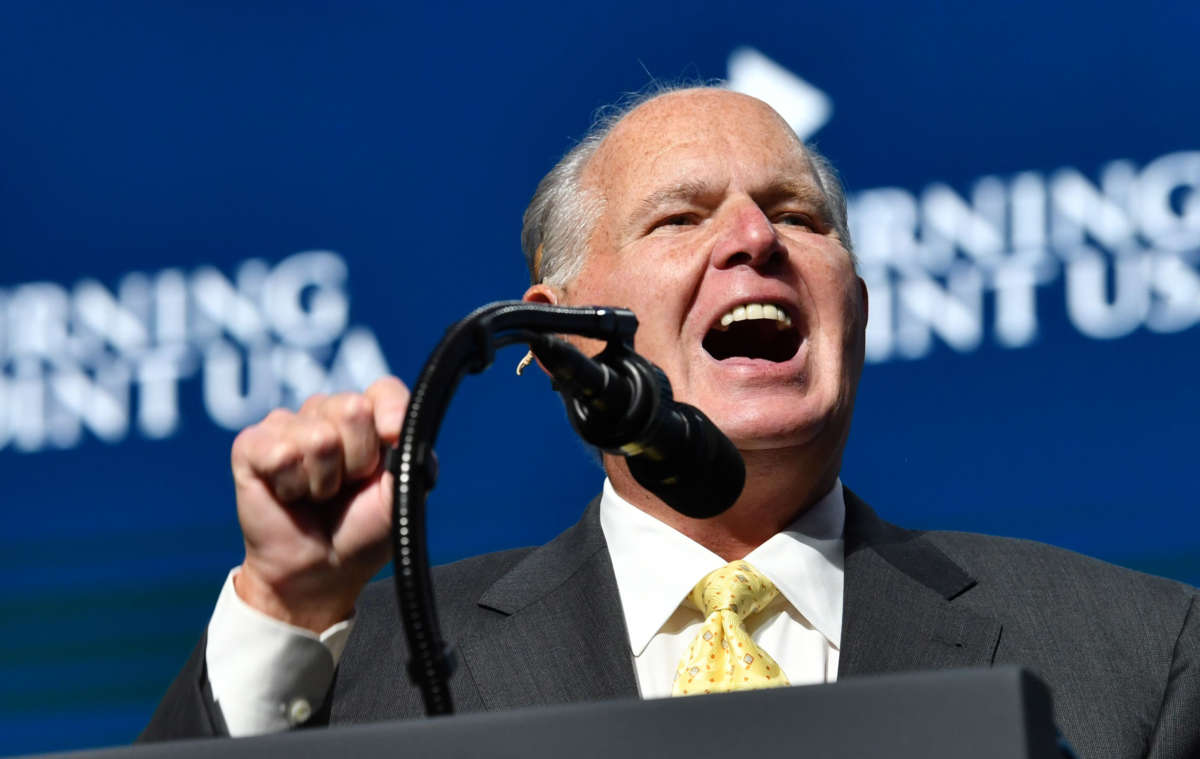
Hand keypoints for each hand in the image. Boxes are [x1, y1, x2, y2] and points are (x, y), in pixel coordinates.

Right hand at [230, 376, 409, 632]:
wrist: (321, 571)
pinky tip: (288, 495)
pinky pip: (278, 450)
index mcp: (368, 420)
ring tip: (317, 495)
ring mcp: (287, 426)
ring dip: (322, 480)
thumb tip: (394, 422)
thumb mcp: (401, 492)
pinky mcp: (251, 445)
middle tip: (345, 487)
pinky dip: (290, 483)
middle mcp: (327, 415)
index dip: (390, 415)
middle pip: (352, 407)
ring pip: (317, 435)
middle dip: (357, 459)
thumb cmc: (362, 531)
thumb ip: (407, 449)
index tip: (391, 443)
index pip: (384, 391)